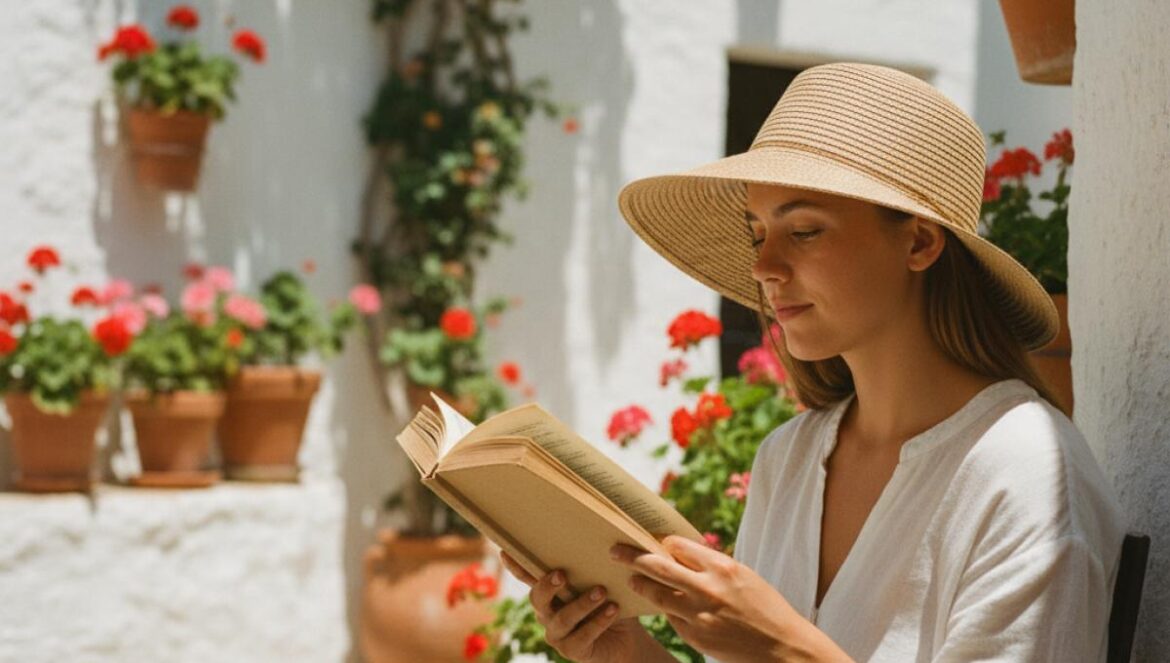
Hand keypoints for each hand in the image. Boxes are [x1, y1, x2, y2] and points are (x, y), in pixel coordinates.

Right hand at [499, 550, 648, 662]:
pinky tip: (613, 609)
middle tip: (562, 574)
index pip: (529, 578)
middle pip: (537, 599)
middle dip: (547, 586)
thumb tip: (595, 539)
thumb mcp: (600, 583)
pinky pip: (582, 636)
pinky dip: (599, 621)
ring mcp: (557, 635)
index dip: (516, 567)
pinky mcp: (571, 651)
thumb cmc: (610, 604)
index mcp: (550, 594)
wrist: (625, 640)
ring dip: (583, 603)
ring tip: (602, 591)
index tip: (505, 551)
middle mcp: (547, 613)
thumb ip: (590, 569)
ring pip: (563, 618)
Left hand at [610, 536, 843, 662]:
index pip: (678, 545)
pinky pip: (671, 618)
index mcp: (722, 566)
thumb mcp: (743, 576)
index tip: (651, 540)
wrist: (782, 648)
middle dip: (632, 557)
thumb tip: (680, 553)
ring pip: (656, 594)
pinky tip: (659, 604)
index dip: (662, 543)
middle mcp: (708, 588)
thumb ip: (712, 565)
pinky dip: (664, 609)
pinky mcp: (695, 636)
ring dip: (640, 584)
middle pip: (658, 567)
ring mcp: (699, 615)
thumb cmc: (766, 607)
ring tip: (630, 578)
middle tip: (614, 550)